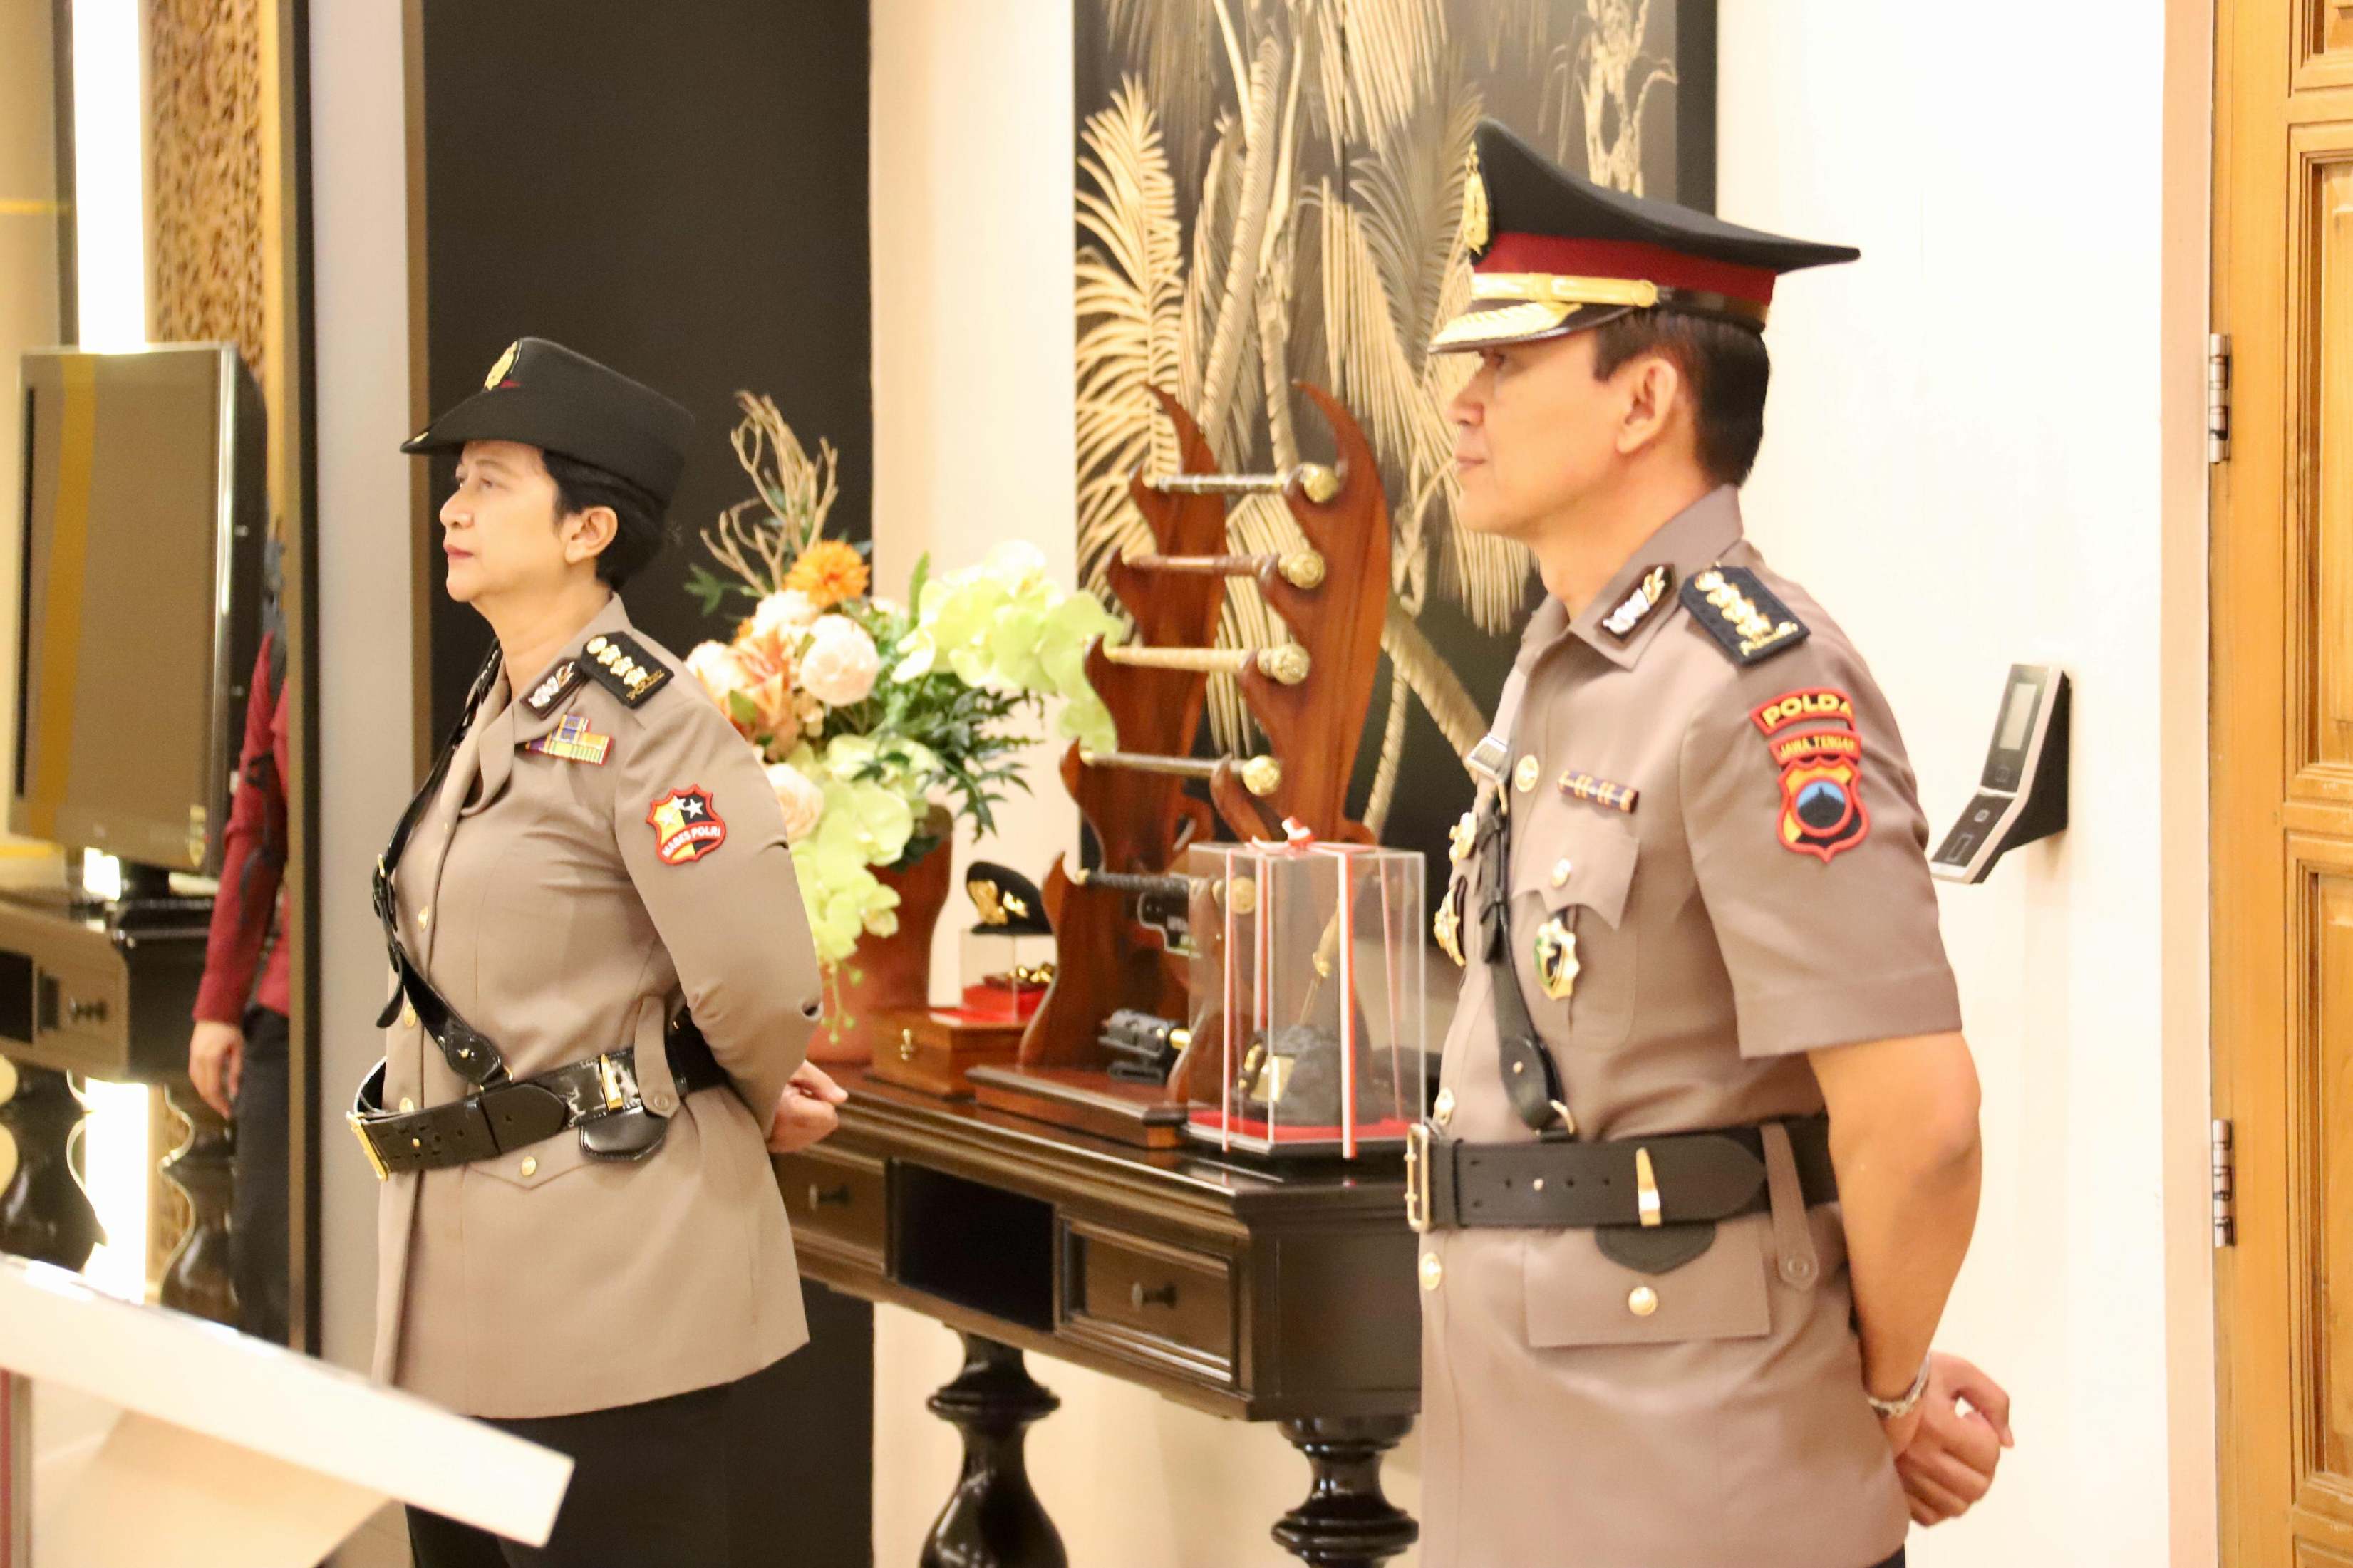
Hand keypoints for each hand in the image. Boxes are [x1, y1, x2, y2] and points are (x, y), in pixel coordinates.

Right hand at [187, 1019, 244, 1118]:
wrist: (214, 1014)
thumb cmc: (230, 1030)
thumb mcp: (238, 1050)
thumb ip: (236, 1071)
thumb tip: (234, 1092)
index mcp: (211, 1060)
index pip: (213, 1089)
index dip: (219, 1103)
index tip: (228, 1112)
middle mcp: (198, 1062)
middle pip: (203, 1090)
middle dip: (214, 1103)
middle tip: (225, 1111)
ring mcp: (192, 1060)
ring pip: (196, 1085)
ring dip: (207, 1096)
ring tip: (219, 1103)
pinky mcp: (191, 1057)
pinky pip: (194, 1077)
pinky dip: (202, 1087)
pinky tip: (210, 1091)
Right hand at [766, 1061, 847, 1153]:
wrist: (733, 1082)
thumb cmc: (767, 1069)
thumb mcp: (794, 1066)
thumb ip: (820, 1082)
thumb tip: (842, 1099)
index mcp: (787, 1113)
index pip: (828, 1115)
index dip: (821, 1097)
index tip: (802, 1086)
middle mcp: (781, 1134)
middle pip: (826, 1126)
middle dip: (817, 1107)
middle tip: (794, 1092)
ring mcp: (776, 1144)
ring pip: (816, 1134)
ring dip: (809, 1117)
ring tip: (786, 1101)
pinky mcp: (773, 1148)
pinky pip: (803, 1139)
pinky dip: (800, 1126)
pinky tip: (783, 1113)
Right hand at [1894, 1352, 2014, 1525]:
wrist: (1865, 1380)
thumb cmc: (1913, 1373)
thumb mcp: (1959, 1371)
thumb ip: (1994, 1401)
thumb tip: (2008, 1442)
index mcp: (1937, 1425)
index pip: (1988, 1454)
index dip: (1988, 1435)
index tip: (1970, 1418)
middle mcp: (1919, 1456)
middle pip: (1977, 1487)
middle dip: (1984, 1466)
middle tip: (1967, 1443)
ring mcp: (1904, 1475)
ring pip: (1956, 1506)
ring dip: (1964, 1486)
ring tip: (1952, 1459)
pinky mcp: (1894, 1486)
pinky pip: (1929, 1516)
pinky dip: (1941, 1504)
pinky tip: (1937, 1478)